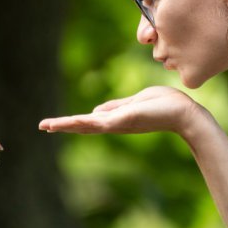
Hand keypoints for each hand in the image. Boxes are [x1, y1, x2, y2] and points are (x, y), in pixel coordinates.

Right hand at [38, 86, 200, 135]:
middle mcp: (114, 125)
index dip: (71, 122)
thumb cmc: (165, 105)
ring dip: (65, 125)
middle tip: (42, 126)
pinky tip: (68, 122)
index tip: (53, 123)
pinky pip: (98, 121)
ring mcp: (118, 124)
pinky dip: (81, 122)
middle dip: (62, 126)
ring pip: (86, 125)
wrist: (185, 114)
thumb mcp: (135, 102)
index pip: (89, 121)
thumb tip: (95, 112)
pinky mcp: (123, 120)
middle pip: (83, 126)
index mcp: (116, 119)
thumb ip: (116, 106)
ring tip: (47, 125)